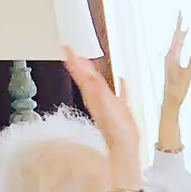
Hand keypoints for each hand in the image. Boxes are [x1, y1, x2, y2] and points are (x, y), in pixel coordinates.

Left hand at [64, 46, 142, 178]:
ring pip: (99, 83)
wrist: (124, 144)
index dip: (72, 59)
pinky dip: (119, 86)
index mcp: (92, 93)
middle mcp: (97, 96)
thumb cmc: (114, 127)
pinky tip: (122, 81)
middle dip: (80, 63)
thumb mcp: (104, 102)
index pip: (79, 72)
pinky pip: (119, 93)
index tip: (65, 47)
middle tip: (75, 51)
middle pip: (86, 76)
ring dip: (95, 72)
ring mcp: (108, 102)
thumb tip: (86, 72)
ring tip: (92, 62)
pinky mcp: (121, 108)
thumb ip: (96, 86)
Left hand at [163, 13, 190, 104]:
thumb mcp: (187, 74)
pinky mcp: (172, 64)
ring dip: (180, 35)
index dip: (180, 26)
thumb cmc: (178, 88)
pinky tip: (183, 43)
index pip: (177, 37)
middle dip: (179, 27)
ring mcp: (170, 60)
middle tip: (181, 16)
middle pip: (175, 38)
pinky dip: (181, 44)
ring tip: (184, 27)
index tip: (181, 15)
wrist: (171, 98)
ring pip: (176, 44)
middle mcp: (169, 56)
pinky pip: (177, 50)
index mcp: (172, 56)